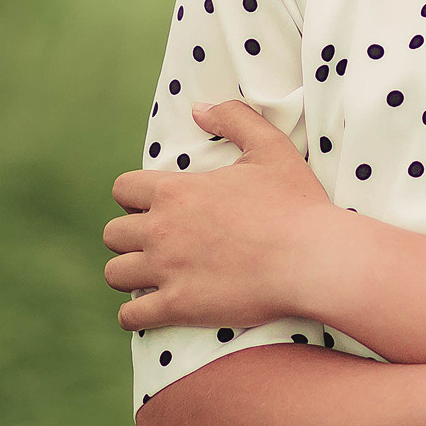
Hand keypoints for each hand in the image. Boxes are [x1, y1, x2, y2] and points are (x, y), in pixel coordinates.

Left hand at [105, 99, 336, 331]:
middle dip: (129, 236)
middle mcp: (162, 229)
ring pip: (115, 273)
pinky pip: (132, 316)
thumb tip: (198, 109)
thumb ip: (233, 119)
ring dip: (130, 273)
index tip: (153, 207)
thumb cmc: (295, 203)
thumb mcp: (270, 148)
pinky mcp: (178, 306)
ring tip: (151, 276)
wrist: (313, 259)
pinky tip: (151, 310)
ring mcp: (166, 270)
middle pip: (112, 233)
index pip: (123, 189)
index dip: (134, 197)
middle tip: (157, 242)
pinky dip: (135, 315)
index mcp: (177, 191)